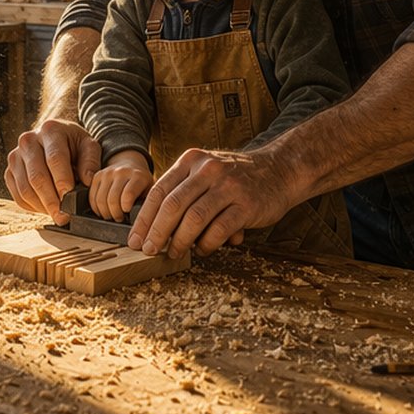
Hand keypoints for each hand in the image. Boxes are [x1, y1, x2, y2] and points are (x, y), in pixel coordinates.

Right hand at [4, 119, 102, 222]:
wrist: (56, 139)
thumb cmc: (74, 144)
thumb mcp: (88, 146)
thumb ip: (91, 161)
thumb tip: (87, 181)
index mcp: (50, 130)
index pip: (55, 159)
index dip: (62, 181)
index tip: (70, 198)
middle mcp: (28, 141)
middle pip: (37, 177)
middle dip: (51, 200)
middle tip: (63, 216)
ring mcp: (15, 156)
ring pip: (25, 189)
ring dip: (42, 206)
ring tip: (57, 214)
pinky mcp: (9, 171)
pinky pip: (18, 195)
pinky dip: (32, 206)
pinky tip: (46, 208)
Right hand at [89, 151, 153, 221]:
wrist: (130, 165)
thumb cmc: (141, 183)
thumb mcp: (150, 191)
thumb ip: (146, 203)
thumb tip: (139, 220)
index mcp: (138, 176)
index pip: (128, 194)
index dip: (125, 208)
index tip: (127, 213)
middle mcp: (122, 172)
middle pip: (112, 200)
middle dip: (115, 215)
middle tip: (120, 219)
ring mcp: (107, 173)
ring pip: (100, 200)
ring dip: (105, 213)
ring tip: (113, 216)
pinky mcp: (97, 176)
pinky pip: (92, 197)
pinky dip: (96, 208)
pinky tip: (104, 211)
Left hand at [127, 147, 296, 256]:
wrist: (278, 170)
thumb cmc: (234, 178)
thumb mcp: (204, 172)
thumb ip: (181, 191)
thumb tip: (150, 225)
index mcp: (191, 160)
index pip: (159, 191)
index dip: (144, 218)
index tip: (135, 239)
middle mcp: (208, 169)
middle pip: (173, 205)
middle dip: (157, 232)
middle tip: (149, 250)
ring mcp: (228, 186)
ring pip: (194, 219)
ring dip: (180, 241)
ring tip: (174, 253)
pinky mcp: (247, 204)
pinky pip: (219, 230)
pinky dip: (207, 244)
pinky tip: (202, 250)